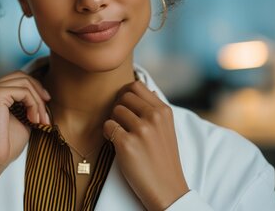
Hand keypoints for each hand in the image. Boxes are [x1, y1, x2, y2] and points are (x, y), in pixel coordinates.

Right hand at [0, 71, 50, 169]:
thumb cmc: (5, 145)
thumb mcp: (22, 119)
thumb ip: (27, 104)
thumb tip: (43, 94)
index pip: (18, 79)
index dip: (35, 90)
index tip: (46, 107)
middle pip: (22, 76)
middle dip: (39, 93)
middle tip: (46, 116)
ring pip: (24, 82)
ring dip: (38, 102)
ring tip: (41, 121)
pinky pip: (23, 91)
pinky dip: (34, 104)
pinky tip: (34, 120)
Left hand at [103, 81, 188, 210]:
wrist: (167, 188)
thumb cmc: (163, 158)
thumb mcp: (167, 128)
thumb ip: (156, 109)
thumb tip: (147, 88)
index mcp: (164, 111)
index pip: (136, 86)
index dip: (125, 94)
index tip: (125, 107)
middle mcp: (154, 117)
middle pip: (123, 96)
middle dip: (118, 107)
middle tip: (122, 123)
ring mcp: (141, 130)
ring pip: (114, 110)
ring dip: (113, 121)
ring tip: (121, 134)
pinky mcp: (127, 144)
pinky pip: (107, 126)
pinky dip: (108, 134)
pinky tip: (116, 143)